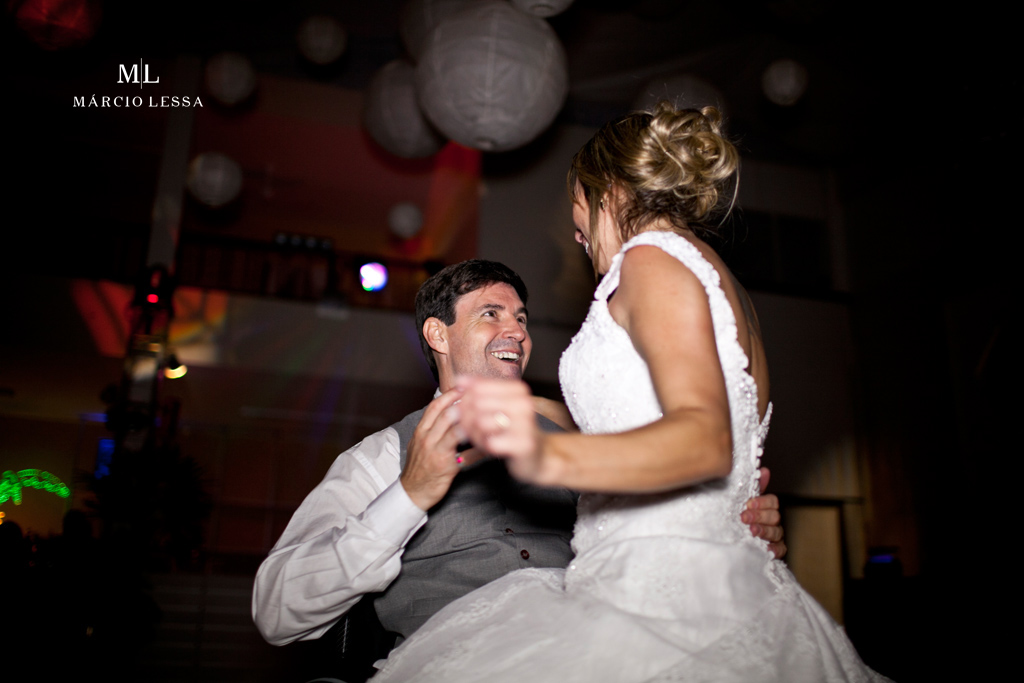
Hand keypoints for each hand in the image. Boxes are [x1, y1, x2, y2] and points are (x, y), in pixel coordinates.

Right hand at [399, 388, 484, 509]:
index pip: (435, 407)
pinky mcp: (446, 467)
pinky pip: (466, 456)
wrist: (412, 492)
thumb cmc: (419, 466)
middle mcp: (426, 439)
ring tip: (488, 416)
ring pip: (455, 432)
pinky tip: (491, 445)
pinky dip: (480, 450)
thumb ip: (432, 427)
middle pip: (446, 415)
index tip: (465, 387)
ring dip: (473, 423)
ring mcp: (436, 453)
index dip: (450, 395)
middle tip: (481, 396)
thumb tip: (448, 411)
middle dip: (465, 404)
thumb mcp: (419, 443)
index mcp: (421, 431)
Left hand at [455, 377, 542, 482]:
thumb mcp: (499, 404)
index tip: (463, 408)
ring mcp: (526, 424)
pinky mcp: (523, 444)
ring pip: (481, 422)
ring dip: (473, 432)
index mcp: (518, 389)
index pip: (478, 387)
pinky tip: (486, 446)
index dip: (464, 399)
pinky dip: (483, 445)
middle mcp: (524, 403)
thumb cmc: (514, 428)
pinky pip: (490, 442)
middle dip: (466, 416)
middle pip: (477, 403)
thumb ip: (481, 390)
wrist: (537, 454)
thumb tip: (459, 379)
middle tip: (466, 426)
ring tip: (477, 436)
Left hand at [741, 467, 786, 558]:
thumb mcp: (741, 502)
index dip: (762, 502)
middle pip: (774, 516)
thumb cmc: (737, 518)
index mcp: (765, 507)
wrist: (728, 540)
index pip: (772, 501)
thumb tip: (764, 470)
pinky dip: (775, 549)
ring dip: (764, 531)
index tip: (748, 504)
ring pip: (777, 532)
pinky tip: (767, 548)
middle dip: (760, 516)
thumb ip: (753, 487)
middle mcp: (772, 521)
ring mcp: (774, 536)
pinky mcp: (774, 551)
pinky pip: (780, 550)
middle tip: (744, 518)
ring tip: (752, 531)